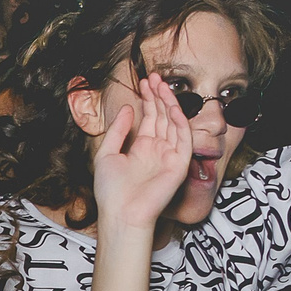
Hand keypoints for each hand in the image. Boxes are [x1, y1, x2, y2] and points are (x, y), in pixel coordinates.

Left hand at [90, 73, 191, 234]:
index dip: (148, 99)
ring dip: (169, 103)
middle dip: (158, 96)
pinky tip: (171, 106)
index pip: (150, 118)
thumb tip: (127, 107)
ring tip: (160, 85)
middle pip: (163, 116)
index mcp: (142, 148)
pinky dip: (179, 121)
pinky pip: (183, 138)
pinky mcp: (180, 164)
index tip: (143, 82)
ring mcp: (170, 156)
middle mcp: (158, 150)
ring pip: (174, 123)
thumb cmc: (111, 191)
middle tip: (153, 77)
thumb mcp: (107, 154)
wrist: (120, 214)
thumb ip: (118, 131)